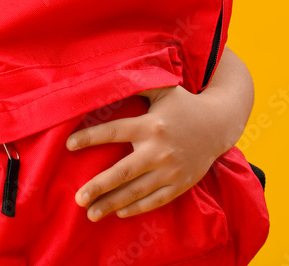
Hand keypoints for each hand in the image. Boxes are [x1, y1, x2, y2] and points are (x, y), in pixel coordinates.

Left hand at [66, 84, 226, 221]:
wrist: (219, 124)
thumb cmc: (183, 104)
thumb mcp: (162, 88)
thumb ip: (137, 83)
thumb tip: (108, 75)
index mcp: (150, 125)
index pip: (114, 131)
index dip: (90, 137)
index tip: (68, 145)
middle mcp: (159, 150)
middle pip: (123, 171)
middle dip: (98, 186)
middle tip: (78, 199)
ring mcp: (171, 170)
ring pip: (137, 191)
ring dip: (112, 204)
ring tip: (91, 214)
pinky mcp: (181, 184)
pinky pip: (156, 200)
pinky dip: (137, 208)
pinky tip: (119, 212)